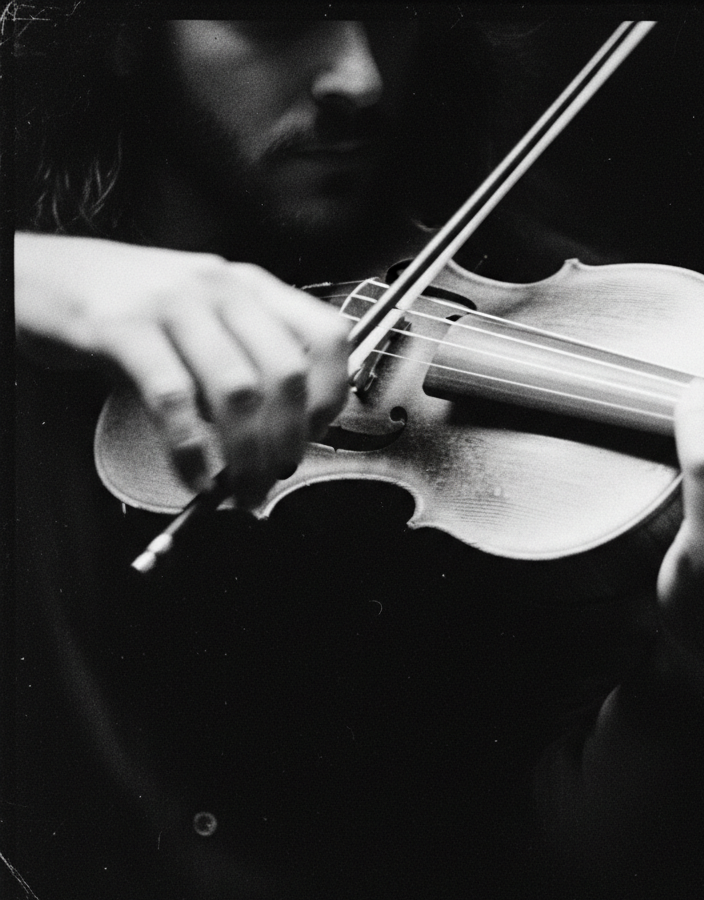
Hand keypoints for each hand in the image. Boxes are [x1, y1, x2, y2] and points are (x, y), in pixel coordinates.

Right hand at [15, 232, 351, 505]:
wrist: (39, 273)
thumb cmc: (128, 305)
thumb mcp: (202, 316)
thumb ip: (246, 358)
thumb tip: (283, 432)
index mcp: (250, 285)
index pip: (327, 336)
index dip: (330, 396)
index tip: (314, 436)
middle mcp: (218, 287)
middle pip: (285, 374)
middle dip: (287, 442)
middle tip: (274, 477)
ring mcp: (170, 303)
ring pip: (237, 393)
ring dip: (246, 456)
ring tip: (239, 489)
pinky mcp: (121, 327)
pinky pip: (173, 402)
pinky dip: (190, 452)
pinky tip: (192, 477)